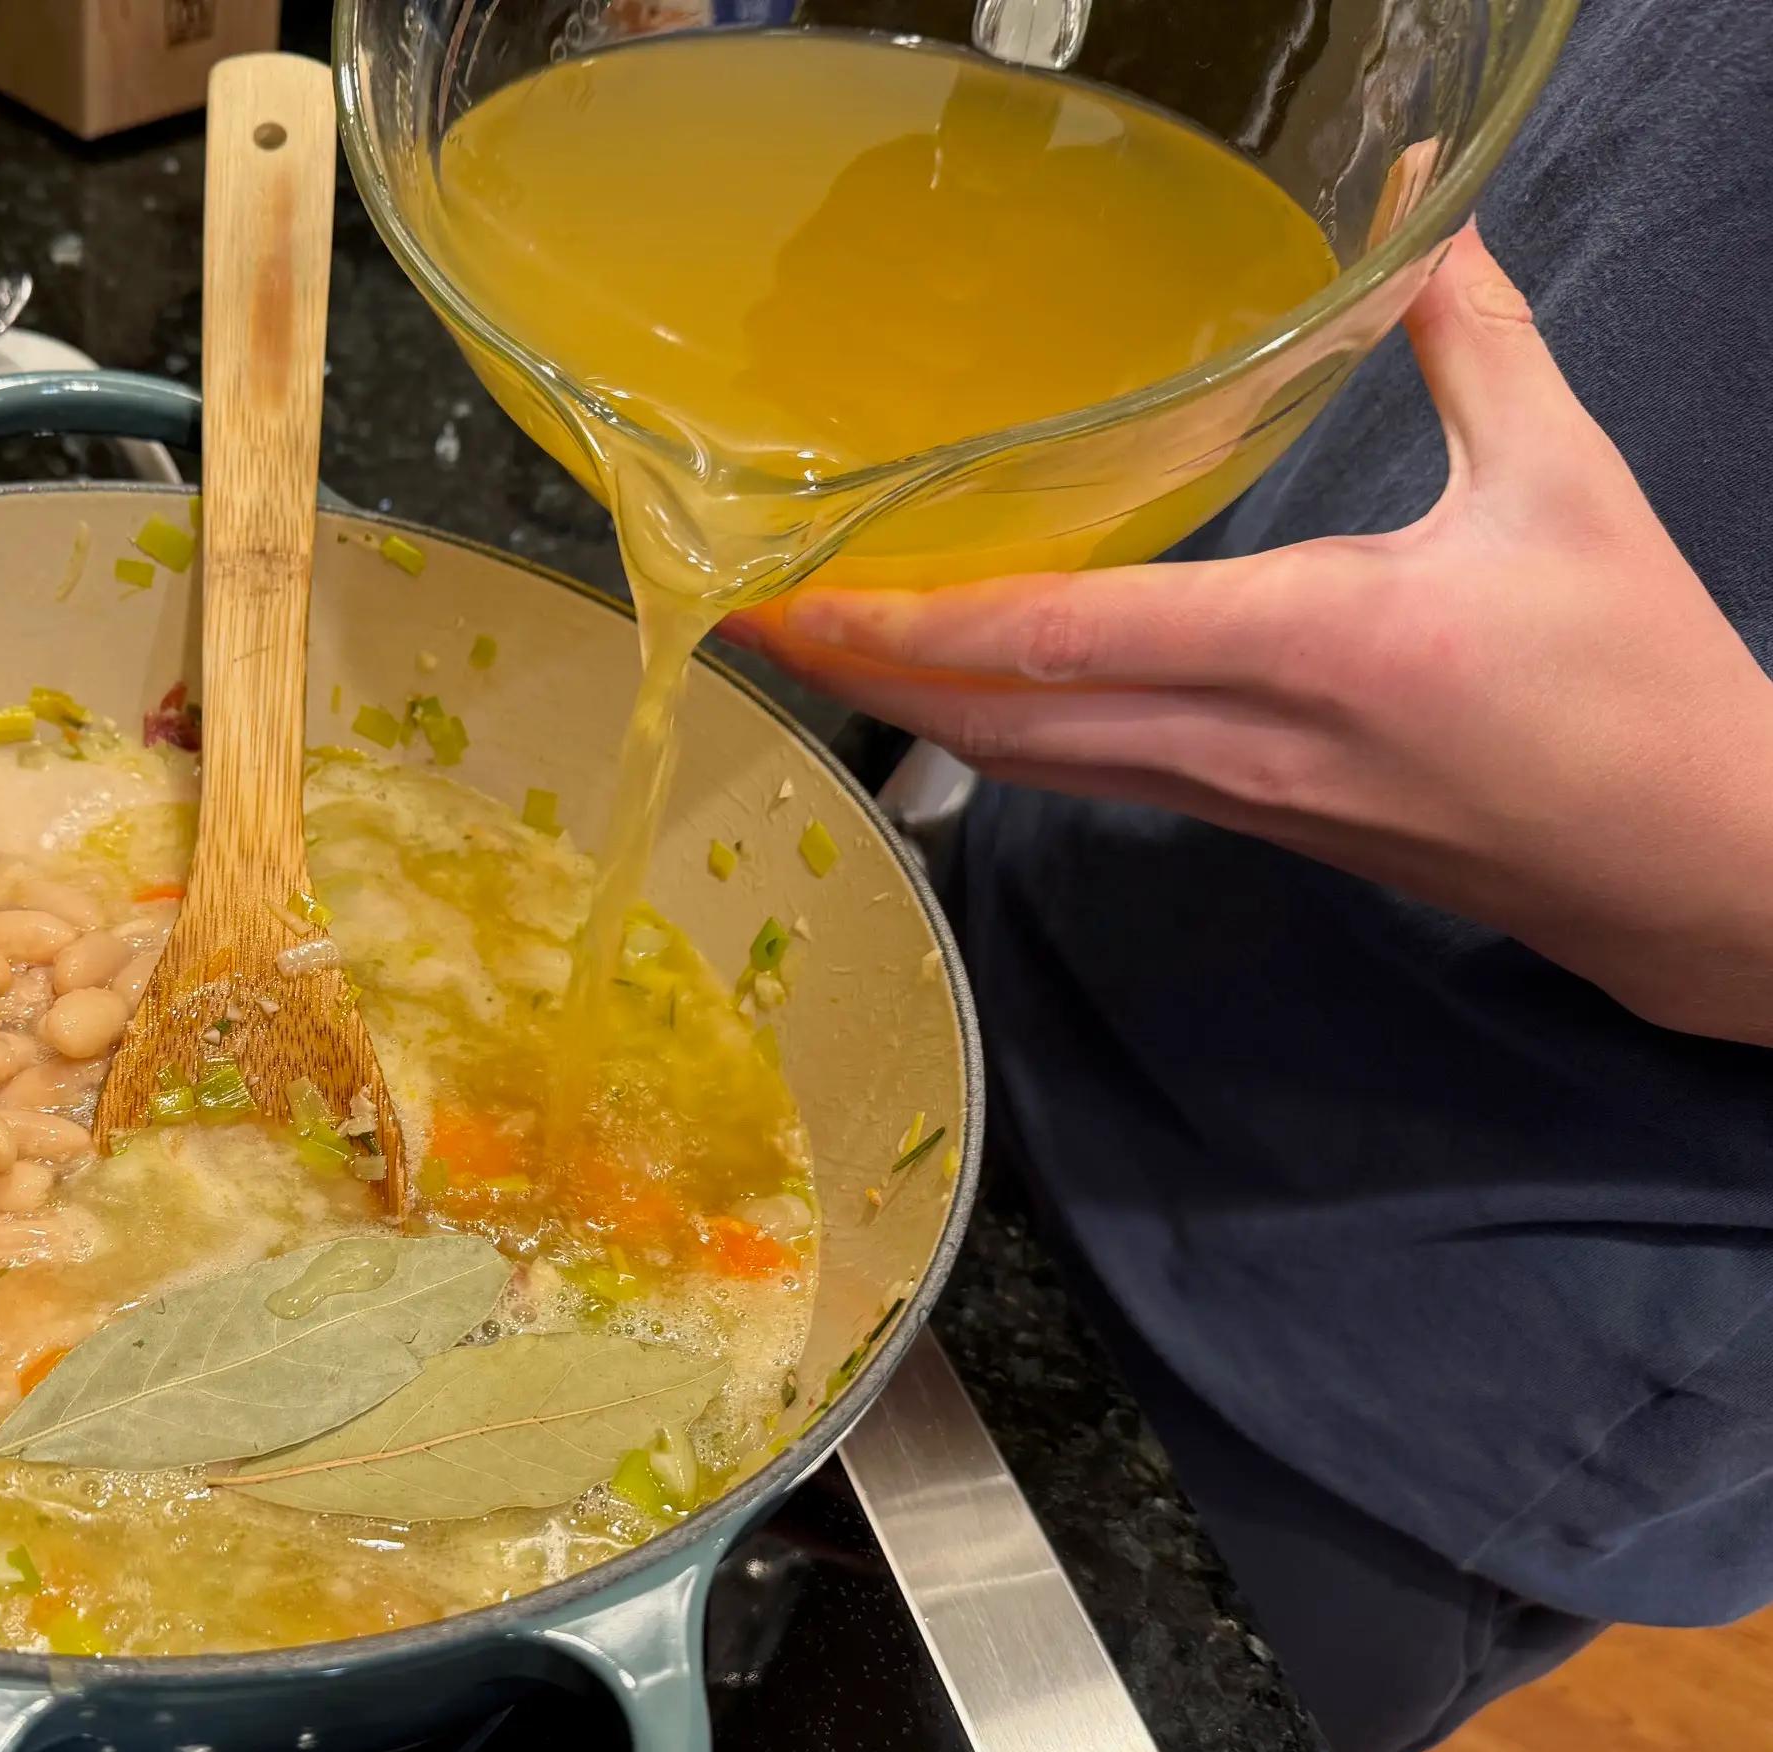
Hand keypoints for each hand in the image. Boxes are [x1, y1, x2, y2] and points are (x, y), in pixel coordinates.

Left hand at [720, 224, 1772, 1046]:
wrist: (1688, 871)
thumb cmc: (1636, 686)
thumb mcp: (1563, 487)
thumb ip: (1472, 339)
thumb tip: (1423, 212)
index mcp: (1317, 646)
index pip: (1064, 639)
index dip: (913, 620)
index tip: (797, 590)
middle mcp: (1243, 742)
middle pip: (997, 719)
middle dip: (857, 669)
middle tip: (743, 609)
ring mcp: (1229, 799)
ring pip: (1024, 760)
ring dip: (905, 703)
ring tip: (809, 638)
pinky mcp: (1240, 823)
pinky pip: (1078, 774)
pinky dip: (988, 726)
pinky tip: (944, 680)